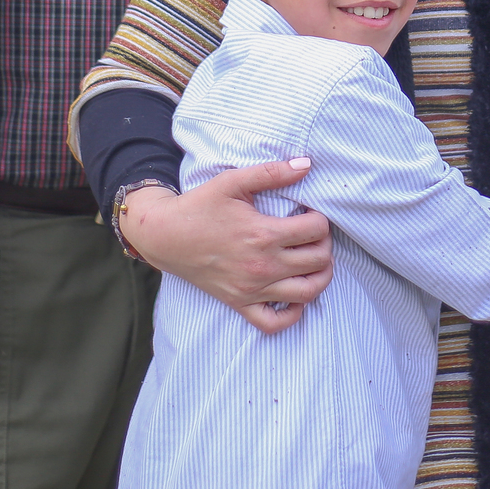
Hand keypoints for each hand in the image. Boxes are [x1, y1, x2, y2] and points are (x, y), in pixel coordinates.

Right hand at [121, 157, 333, 334]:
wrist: (165, 236)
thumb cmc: (199, 206)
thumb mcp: (233, 181)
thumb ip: (272, 172)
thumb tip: (306, 164)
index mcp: (263, 234)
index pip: (316, 229)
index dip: (320, 218)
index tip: (310, 212)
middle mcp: (262, 266)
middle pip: (319, 261)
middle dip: (324, 244)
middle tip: (313, 234)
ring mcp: (252, 289)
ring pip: (307, 293)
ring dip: (320, 276)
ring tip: (314, 261)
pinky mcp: (240, 304)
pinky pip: (275, 323)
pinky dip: (292, 313)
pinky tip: (294, 294)